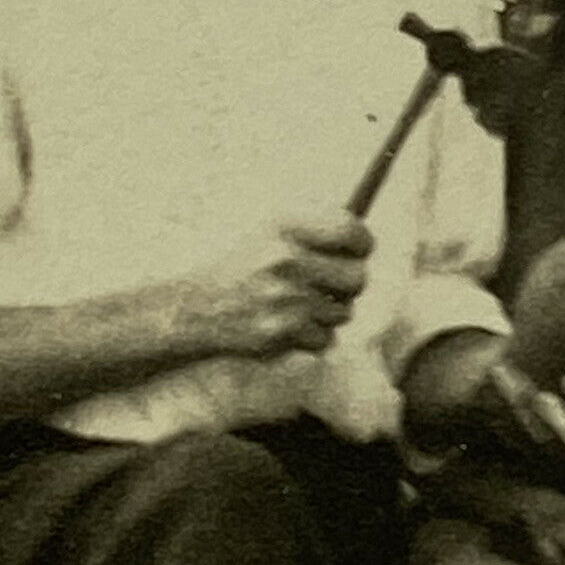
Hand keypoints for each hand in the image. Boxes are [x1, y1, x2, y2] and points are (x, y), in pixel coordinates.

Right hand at [171, 209, 372, 358]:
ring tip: (300, 304)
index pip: (350, 230)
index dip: (362, 242)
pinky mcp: (279, 331)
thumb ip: (318, 230)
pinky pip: (325, 338)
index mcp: (285, 226)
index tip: (359, 250)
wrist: (198, 306)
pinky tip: (289, 324)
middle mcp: (285, 259)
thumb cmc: (246, 265)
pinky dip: (313, 336)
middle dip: (350, 284)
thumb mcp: (273, 231)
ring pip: (343, 312)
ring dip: (329, 312)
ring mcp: (283, 297)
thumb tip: (366, 241)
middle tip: (333, 285)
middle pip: (357, 277)